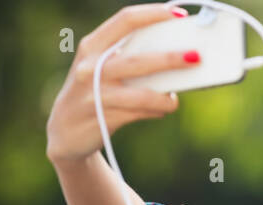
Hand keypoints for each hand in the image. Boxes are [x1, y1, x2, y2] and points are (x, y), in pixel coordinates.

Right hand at [46, 4, 197, 164]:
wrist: (66, 133)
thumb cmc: (94, 93)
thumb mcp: (102, 69)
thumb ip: (128, 58)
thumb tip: (176, 55)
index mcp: (92, 46)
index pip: (125, 21)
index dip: (153, 15)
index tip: (179, 15)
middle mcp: (90, 67)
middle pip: (137, 60)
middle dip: (169, 58)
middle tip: (196, 56)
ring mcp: (94, 95)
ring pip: (141, 93)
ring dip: (165, 96)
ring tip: (176, 100)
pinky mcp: (102, 118)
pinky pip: (138, 113)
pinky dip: (156, 110)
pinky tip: (164, 108)